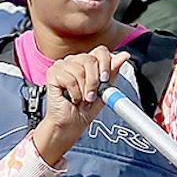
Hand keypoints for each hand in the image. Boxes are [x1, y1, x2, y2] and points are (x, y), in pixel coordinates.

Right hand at [31, 48, 129, 167]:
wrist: (71, 124)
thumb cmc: (85, 109)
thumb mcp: (105, 90)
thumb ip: (113, 72)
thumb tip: (124, 56)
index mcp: (88, 63)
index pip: (100, 51)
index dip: (106, 64)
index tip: (105, 79)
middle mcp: (75, 61)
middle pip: (90, 59)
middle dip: (94, 81)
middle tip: (92, 95)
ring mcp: (62, 65)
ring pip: (79, 69)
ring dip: (84, 90)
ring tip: (82, 99)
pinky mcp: (52, 73)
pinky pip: (69, 78)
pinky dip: (74, 93)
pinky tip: (72, 98)